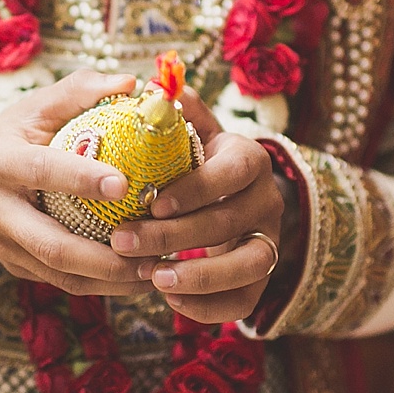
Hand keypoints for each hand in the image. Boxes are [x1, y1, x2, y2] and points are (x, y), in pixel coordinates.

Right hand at [0, 69, 152, 295]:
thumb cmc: (13, 132)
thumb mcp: (37, 104)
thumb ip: (81, 89)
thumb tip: (131, 83)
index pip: (41, 171)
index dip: (80, 179)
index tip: (124, 184)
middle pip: (51, 243)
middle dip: (106, 254)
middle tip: (156, 247)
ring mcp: (3, 245)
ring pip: (60, 273)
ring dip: (112, 278)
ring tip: (157, 269)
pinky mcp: (15, 266)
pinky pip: (62, 282)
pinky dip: (102, 285)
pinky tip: (138, 277)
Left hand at [109, 86, 283, 323]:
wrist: (228, 196)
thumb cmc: (195, 159)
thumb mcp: (190, 130)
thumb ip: (174, 111)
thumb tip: (148, 85)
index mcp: (249, 158)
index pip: (231, 172)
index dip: (194, 189)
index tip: (150, 201)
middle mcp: (267, 199)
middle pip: (229, 222)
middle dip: (174, 236)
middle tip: (123, 242)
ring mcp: (270, 240)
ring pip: (249, 265)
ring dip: (200, 276)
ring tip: (154, 279)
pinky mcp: (261, 278)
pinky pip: (246, 301)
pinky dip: (212, 307)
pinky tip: (172, 303)